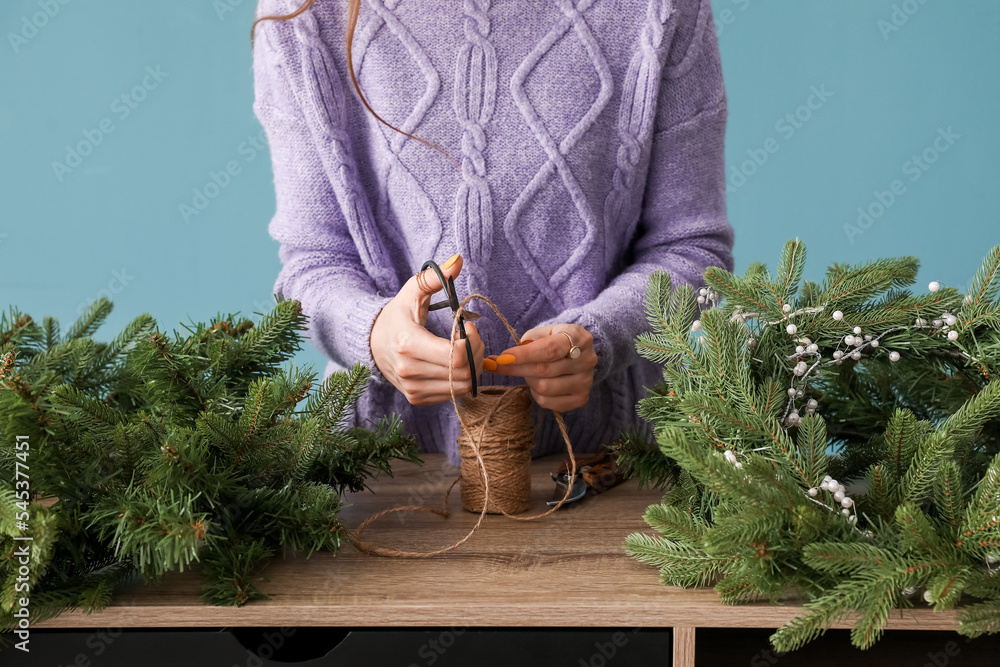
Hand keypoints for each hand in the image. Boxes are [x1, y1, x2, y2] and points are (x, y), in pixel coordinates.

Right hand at [370, 254, 484, 404]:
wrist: (372, 343)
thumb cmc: (397, 315)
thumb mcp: (412, 292)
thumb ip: (433, 277)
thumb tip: (457, 260)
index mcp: (408, 344)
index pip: (456, 355)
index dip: (473, 341)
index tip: (469, 325)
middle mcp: (409, 371)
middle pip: (463, 373)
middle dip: (478, 353)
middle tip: (472, 338)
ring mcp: (413, 388)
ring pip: (461, 387)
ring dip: (473, 368)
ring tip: (465, 350)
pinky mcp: (416, 398)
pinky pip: (452, 394)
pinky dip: (461, 379)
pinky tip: (454, 363)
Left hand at [485, 324, 596, 411]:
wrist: (578, 354)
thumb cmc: (556, 341)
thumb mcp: (545, 332)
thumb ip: (528, 340)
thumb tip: (506, 357)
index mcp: (580, 338)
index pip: (550, 349)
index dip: (524, 355)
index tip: (502, 357)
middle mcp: (588, 360)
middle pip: (545, 370)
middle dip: (516, 368)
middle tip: (498, 364)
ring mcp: (586, 382)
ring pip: (544, 388)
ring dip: (528, 380)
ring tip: (528, 372)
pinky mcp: (581, 398)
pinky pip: (548, 402)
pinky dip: (535, 394)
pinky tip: (537, 384)